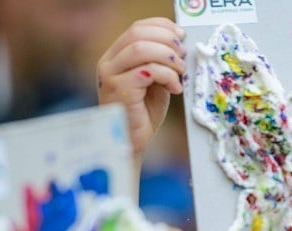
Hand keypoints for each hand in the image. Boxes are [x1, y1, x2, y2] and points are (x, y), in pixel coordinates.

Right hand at [97, 18, 186, 156]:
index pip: (136, 28)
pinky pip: (148, 71)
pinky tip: (176, 88)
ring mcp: (110, 75)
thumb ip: (160, 62)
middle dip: (166, 40)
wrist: (132, 142)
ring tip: (181, 71)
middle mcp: (108, 62)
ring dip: (168, 57)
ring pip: (141, 49)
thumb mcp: (155, 81)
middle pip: (137, 34)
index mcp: (115, 56)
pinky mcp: (119, 89)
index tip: (181, 35)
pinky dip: (167, 76)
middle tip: (183, 54)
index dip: (161, 26)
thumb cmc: (144, 112)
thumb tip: (180, 44)